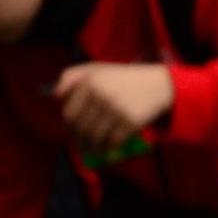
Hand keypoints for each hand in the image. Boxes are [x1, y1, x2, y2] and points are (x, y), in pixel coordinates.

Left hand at [55, 63, 174, 153]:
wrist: (161, 85)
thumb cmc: (126, 78)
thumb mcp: (100, 69)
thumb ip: (73, 75)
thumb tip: (55, 94)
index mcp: (91, 81)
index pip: (69, 114)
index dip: (70, 126)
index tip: (75, 131)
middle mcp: (101, 95)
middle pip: (80, 129)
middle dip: (79, 140)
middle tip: (83, 144)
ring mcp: (116, 109)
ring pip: (94, 138)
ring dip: (92, 148)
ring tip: (94, 149)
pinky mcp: (130, 122)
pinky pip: (111, 142)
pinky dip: (108, 148)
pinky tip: (109, 148)